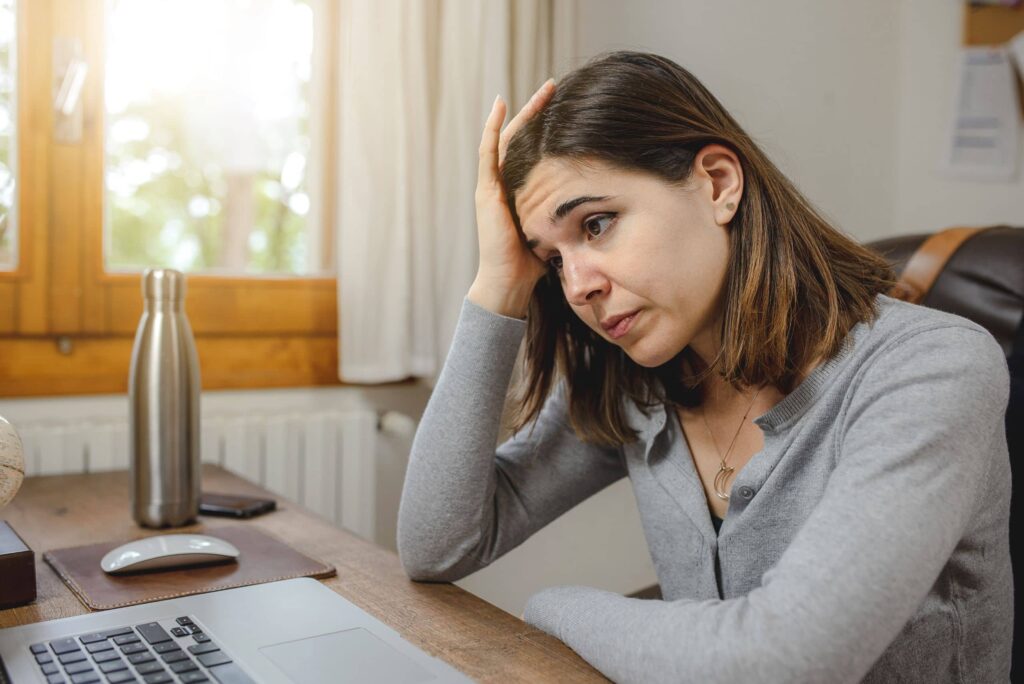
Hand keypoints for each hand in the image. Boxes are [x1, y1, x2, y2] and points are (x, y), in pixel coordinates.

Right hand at [468, 79, 555, 318]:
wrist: (509, 284)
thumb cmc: (533, 264)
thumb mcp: (556, 229)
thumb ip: (568, 212)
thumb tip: (602, 204)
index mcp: (519, 191)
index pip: (532, 151)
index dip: (546, 129)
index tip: (565, 109)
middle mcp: (503, 185)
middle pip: (519, 138)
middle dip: (537, 112)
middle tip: (554, 87)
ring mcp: (491, 187)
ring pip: (506, 139)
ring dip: (521, 113)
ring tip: (540, 91)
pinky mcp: (485, 192)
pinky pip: (488, 153)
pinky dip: (493, 128)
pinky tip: (500, 106)